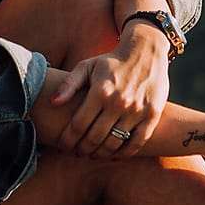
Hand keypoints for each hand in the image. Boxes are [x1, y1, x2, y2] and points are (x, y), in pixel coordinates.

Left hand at [48, 38, 170, 157]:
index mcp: (100, 91)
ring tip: (93, 154)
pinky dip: (124, 153)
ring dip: (100, 153)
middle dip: (82, 149)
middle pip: (94, 138)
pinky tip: (114, 154)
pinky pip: (137, 142)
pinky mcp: (152, 115)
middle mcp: (118, 102)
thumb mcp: (87, 66)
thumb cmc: (112, 61)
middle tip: (76, 153)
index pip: (78, 125)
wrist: (146, 51)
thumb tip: (52, 102)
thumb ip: (69, 84)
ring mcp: (136, 110)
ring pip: (114, 143)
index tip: (62, 146)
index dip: (67, 140)